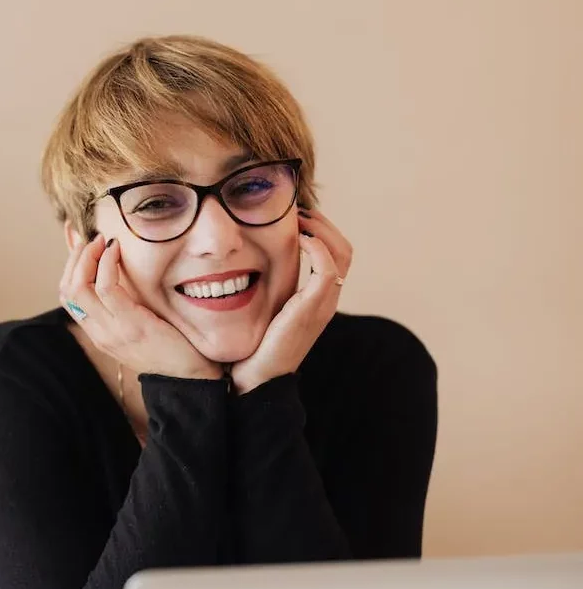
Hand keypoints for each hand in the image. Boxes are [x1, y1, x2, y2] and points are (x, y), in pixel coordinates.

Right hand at [60, 233, 221, 380]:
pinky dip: (107, 264)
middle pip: (67, 290)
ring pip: (79, 287)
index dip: (68, 265)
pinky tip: (116, 250)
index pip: (67, 297)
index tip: (80, 242)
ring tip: (102, 241)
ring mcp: (113, 331)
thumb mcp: (139, 324)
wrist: (191, 376)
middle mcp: (100, 333)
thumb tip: (118, 272)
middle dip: (74, 258)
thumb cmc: (171, 346)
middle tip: (91, 238)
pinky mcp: (131, 325)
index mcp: (99, 333)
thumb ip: (126, 304)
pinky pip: (107, 288)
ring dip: (88, 256)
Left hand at [230, 207, 352, 394]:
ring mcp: (323, 305)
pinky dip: (317, 247)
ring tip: (297, 217)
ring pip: (342, 253)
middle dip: (323, 222)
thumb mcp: (262, 308)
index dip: (319, 229)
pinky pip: (328, 269)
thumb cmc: (252, 345)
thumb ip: (265, 287)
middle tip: (296, 208)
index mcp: (316, 298)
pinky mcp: (313, 310)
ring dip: (321, 228)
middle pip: (344, 248)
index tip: (294, 214)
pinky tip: (297, 237)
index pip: (335, 252)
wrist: (254, 379)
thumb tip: (243, 260)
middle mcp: (326, 300)